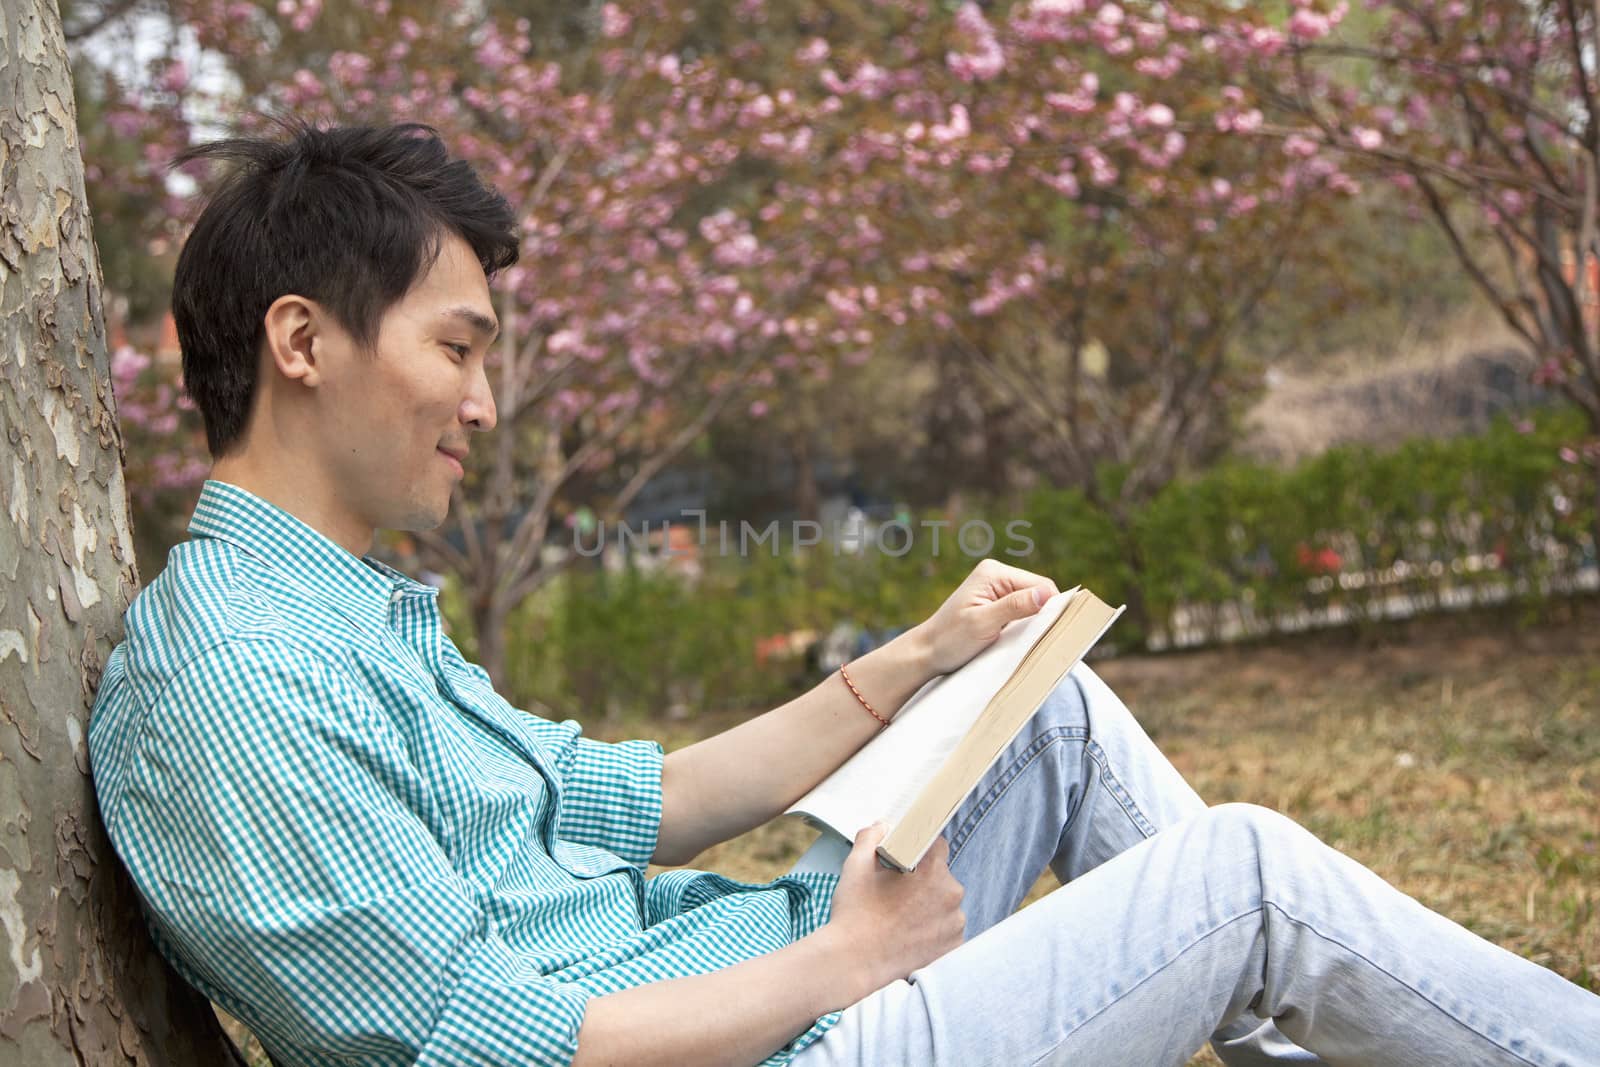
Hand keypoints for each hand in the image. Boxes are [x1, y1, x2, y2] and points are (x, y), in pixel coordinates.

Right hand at [821, 822, 966, 1000]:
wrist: (852, 964)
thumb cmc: (854, 913)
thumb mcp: (857, 865)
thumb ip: (872, 837)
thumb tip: (883, 826)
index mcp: (932, 869)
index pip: (937, 844)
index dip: (920, 849)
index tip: (906, 860)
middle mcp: (951, 894)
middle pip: (942, 876)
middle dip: (924, 880)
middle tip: (898, 893)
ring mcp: (955, 923)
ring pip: (946, 903)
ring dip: (931, 905)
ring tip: (903, 918)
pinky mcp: (953, 947)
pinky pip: (948, 929)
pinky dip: (934, 930)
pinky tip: (910, 934)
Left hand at [912, 558, 1059, 674]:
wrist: (927, 652)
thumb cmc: (950, 639)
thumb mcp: (983, 624)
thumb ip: (1014, 606)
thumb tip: (1046, 594)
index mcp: (994, 572)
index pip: (1041, 584)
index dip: (1050, 607)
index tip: (1048, 631)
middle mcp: (997, 575)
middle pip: (1039, 592)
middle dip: (1041, 614)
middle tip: (1033, 639)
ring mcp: (996, 589)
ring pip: (1033, 602)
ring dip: (1032, 621)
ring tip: (1021, 639)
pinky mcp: (996, 603)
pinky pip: (1022, 611)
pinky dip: (1024, 624)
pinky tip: (1015, 637)